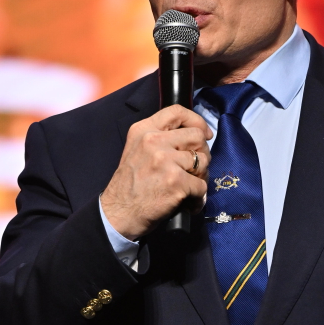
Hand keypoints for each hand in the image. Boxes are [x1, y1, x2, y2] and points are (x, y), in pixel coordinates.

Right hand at [101, 105, 211, 240]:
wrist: (118, 213)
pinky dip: (198, 198)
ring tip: (190, 188)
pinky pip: (202, 186)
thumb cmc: (130, 186)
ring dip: (201, 177)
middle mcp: (154, 141)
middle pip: (196, 136)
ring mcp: (165, 161)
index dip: (197, 121)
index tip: (205, 134)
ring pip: (203, 161)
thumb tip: (195, 136)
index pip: (177, 112)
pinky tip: (188, 204)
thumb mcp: (137, 150)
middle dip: (202, 154)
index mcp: (143, 130)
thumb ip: (160, 139)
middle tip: (196, 170)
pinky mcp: (176, 182)